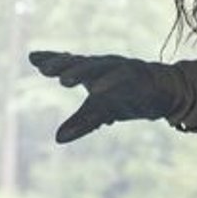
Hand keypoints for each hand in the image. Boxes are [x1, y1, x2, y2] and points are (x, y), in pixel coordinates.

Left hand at [30, 51, 196, 142]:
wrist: (163, 94)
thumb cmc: (126, 98)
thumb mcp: (100, 113)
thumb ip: (79, 123)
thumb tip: (57, 139)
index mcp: (92, 71)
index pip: (69, 63)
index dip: (52, 59)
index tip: (32, 58)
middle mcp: (104, 66)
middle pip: (80, 62)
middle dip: (62, 64)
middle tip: (43, 68)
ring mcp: (120, 68)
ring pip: (98, 67)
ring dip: (81, 71)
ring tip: (63, 80)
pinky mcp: (137, 76)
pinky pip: (122, 77)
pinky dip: (108, 83)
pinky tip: (96, 90)